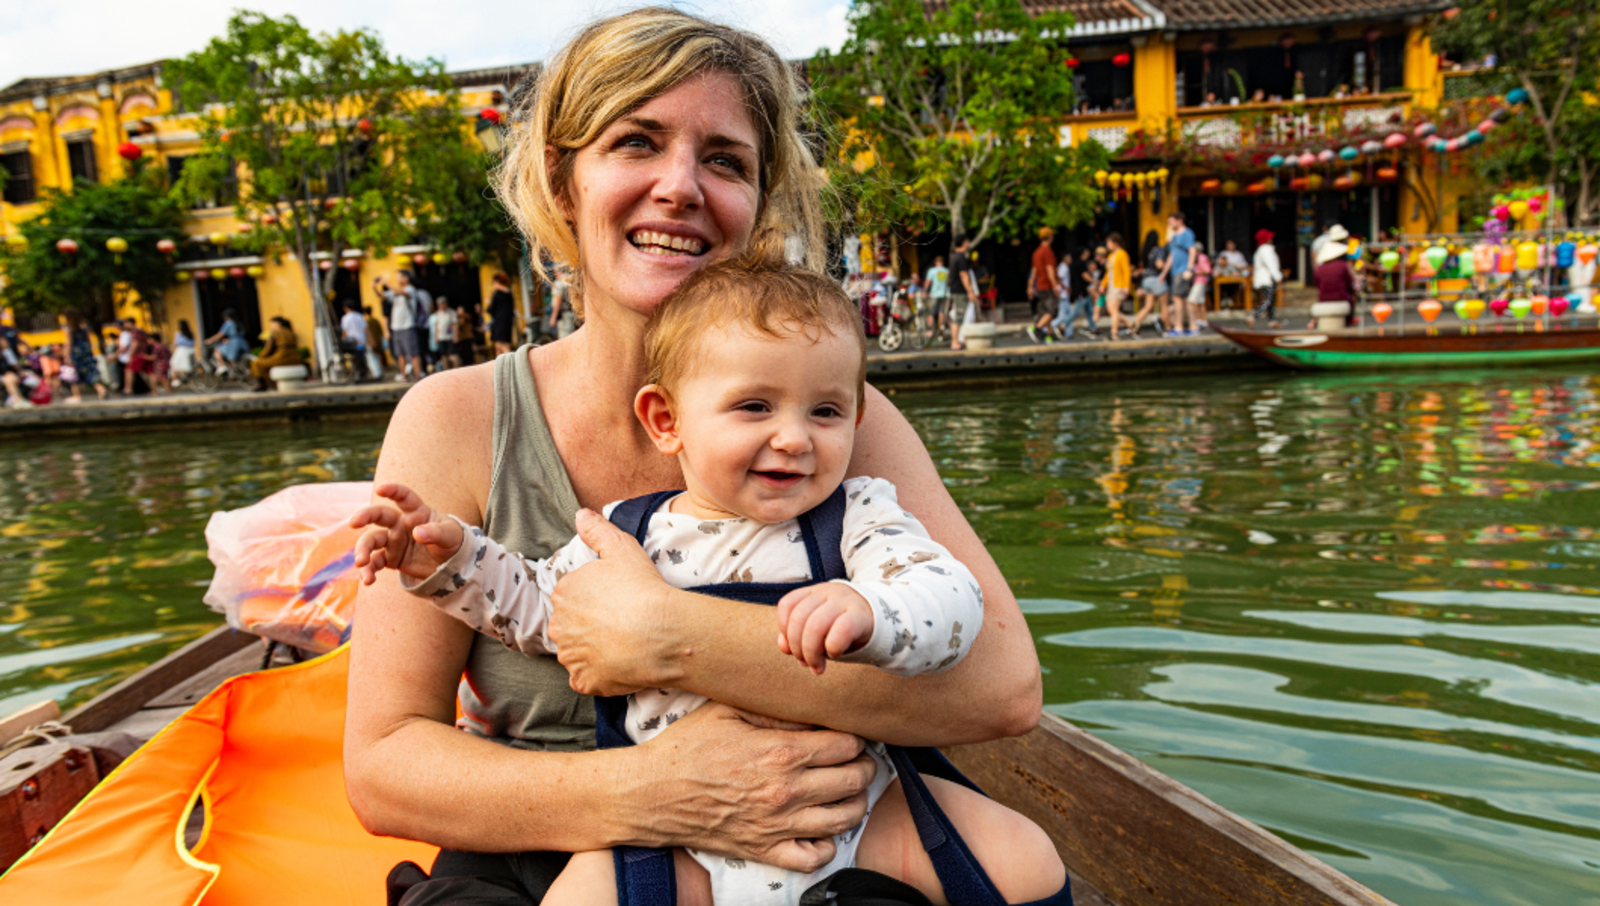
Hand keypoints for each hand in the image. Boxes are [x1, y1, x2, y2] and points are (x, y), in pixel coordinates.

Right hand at [349, 482, 464, 584]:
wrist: (450, 564)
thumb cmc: (451, 541)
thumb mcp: (450, 536)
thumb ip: (436, 533)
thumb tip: (417, 533)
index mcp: (417, 512)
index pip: (404, 497)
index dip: (393, 491)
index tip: (380, 489)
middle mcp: (400, 524)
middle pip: (379, 515)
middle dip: (364, 516)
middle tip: (354, 522)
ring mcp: (393, 540)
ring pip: (371, 541)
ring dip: (362, 550)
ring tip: (361, 563)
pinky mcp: (389, 558)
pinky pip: (374, 562)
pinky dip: (369, 571)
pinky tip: (368, 580)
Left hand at [548, 508, 675, 695]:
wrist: (660, 633)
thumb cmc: (642, 588)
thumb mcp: (622, 548)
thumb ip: (597, 530)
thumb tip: (580, 515)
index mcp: (564, 592)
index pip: (573, 596)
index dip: (596, 599)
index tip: (616, 601)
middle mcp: (559, 625)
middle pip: (571, 625)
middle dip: (589, 625)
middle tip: (621, 623)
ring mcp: (570, 656)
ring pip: (577, 652)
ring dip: (593, 650)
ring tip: (623, 645)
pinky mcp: (584, 681)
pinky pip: (586, 679)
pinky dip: (599, 674)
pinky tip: (620, 665)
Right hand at [638, 703, 873, 871]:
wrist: (652, 793)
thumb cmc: (687, 748)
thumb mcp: (728, 710)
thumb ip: (775, 708)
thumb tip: (811, 709)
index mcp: (780, 753)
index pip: (847, 745)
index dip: (855, 737)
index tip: (850, 735)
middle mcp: (786, 792)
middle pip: (853, 781)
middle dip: (864, 766)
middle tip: (858, 759)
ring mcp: (777, 825)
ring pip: (844, 819)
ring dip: (855, 803)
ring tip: (848, 790)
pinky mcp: (764, 850)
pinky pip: (814, 858)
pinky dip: (826, 845)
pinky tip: (822, 827)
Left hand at [776, 584, 872, 674]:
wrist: (880, 621)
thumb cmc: (843, 627)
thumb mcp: (819, 630)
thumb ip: (797, 636)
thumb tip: (783, 647)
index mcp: (814, 592)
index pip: (787, 605)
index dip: (784, 630)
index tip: (792, 648)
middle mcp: (827, 592)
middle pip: (799, 618)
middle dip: (797, 647)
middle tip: (805, 662)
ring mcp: (844, 601)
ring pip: (815, 625)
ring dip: (811, 652)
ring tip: (817, 666)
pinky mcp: (859, 616)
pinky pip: (839, 631)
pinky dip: (832, 648)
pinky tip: (835, 655)